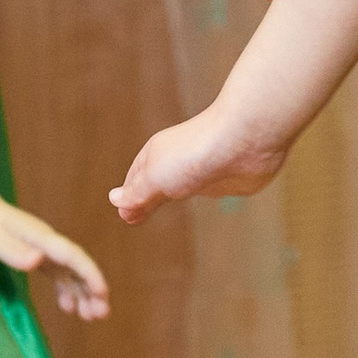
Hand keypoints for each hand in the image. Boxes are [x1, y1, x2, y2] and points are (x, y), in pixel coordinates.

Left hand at [0, 185, 108, 320]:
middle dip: (92, 288)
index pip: (72, 256)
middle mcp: (47, 242)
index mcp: (40, 238)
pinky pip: (58, 274)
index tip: (103, 293)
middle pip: (77, 265)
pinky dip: (66, 290)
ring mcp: (43, 248)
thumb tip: (38, 261)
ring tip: (91, 317)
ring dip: (83, 292)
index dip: (89, 274)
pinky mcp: (36, 254)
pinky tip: (68, 307)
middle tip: (101, 314)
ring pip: (70, 272)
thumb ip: (13, 250)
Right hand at [110, 99, 291, 226]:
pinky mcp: (229, 179)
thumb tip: (113, 200)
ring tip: (166, 203)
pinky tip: (206, 194)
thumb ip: (137, 193)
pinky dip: (207, 193)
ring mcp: (204, 170)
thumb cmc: (193, 155)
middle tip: (134, 216)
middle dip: (146, 197)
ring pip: (185, 184)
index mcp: (156, 156)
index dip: (128, 196)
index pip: (135, 179)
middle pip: (158, 182)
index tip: (123, 214)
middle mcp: (179, 161)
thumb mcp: (155, 178)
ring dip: (175, 193)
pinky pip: (214, 187)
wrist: (244, 140)